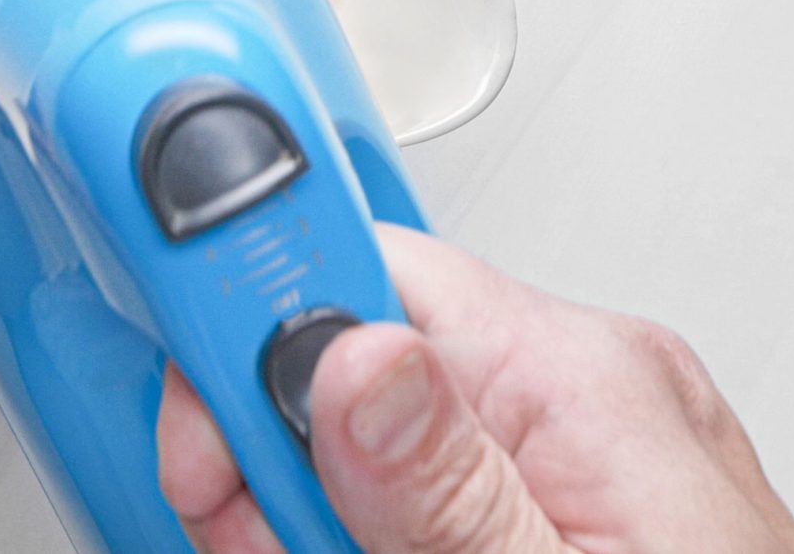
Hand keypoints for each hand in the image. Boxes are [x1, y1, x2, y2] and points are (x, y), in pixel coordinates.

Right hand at [156, 226, 793, 553]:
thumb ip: (448, 489)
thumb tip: (352, 354)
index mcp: (585, 378)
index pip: (364, 267)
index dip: (251, 343)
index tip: (203, 444)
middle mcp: (589, 388)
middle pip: (351, 359)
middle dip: (277, 463)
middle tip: (268, 548)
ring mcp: (589, 450)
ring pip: (373, 432)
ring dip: (319, 512)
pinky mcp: (579, 502)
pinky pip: (435, 478)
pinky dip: (379, 527)